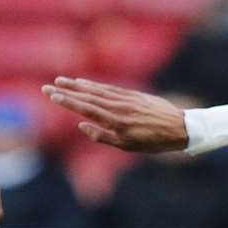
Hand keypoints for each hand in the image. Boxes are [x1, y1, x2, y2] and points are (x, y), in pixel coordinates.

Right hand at [41, 77, 188, 152]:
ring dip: (78, 85)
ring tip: (62, 80)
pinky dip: (96, 85)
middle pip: (88, 97)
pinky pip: (110, 88)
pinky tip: (85, 83)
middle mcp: (118, 107)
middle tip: (48, 86)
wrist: (179, 128)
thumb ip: (103, 136)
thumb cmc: (153, 142)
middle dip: (67, 91)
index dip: (68, 101)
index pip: (86, 108)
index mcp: (116, 121)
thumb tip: (82, 126)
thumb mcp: (128, 146)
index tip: (52, 95)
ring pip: (98, 90)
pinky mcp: (133, 95)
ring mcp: (126, 99)